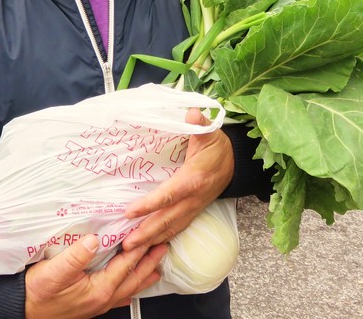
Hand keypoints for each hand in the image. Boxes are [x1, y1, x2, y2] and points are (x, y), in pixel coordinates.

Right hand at [24, 235, 165, 318]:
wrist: (21, 310)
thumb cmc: (37, 293)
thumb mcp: (54, 271)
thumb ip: (76, 255)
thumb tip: (94, 240)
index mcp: (99, 290)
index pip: (126, 265)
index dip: (140, 248)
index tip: (151, 234)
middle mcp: (102, 300)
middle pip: (133, 278)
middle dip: (150, 262)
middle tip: (163, 247)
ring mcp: (97, 304)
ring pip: (128, 289)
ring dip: (143, 275)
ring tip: (156, 267)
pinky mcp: (89, 305)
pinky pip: (117, 296)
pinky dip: (128, 287)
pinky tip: (129, 288)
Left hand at [121, 108, 233, 250]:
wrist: (236, 163)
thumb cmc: (218, 147)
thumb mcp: (210, 132)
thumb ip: (200, 123)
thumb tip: (192, 113)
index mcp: (193, 179)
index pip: (168, 195)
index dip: (149, 205)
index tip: (129, 212)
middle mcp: (193, 199)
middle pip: (167, 219)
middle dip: (146, 233)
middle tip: (126, 244)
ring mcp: (194, 208)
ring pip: (171, 228)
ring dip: (151, 241)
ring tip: (131, 250)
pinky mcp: (193, 212)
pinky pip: (176, 229)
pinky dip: (162, 239)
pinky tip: (148, 246)